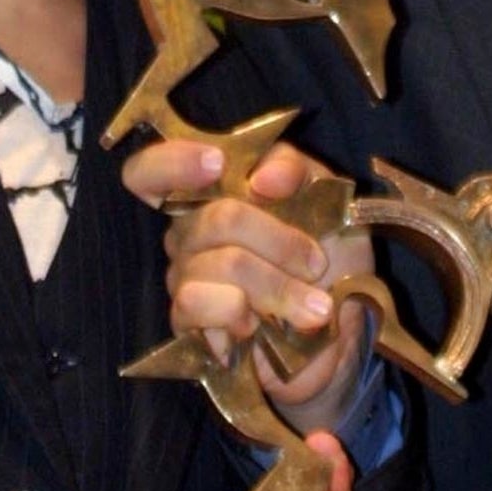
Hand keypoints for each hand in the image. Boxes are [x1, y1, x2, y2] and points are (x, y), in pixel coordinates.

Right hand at [122, 139, 372, 431]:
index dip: (173, 161)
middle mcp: (187, 234)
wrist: (341, 329)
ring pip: (221, 265)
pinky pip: (200, 304)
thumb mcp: (323, 197)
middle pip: (216, 219)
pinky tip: (261, 325)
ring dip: (278, 287)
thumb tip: (262, 178)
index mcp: (211, 195)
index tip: (216, 163)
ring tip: (311, 307)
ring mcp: (183, 279)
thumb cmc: (327, 256)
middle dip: (279, 241)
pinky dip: (242, 313)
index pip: (151, 171)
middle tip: (316, 264)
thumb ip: (293, 168)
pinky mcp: (189, 324)